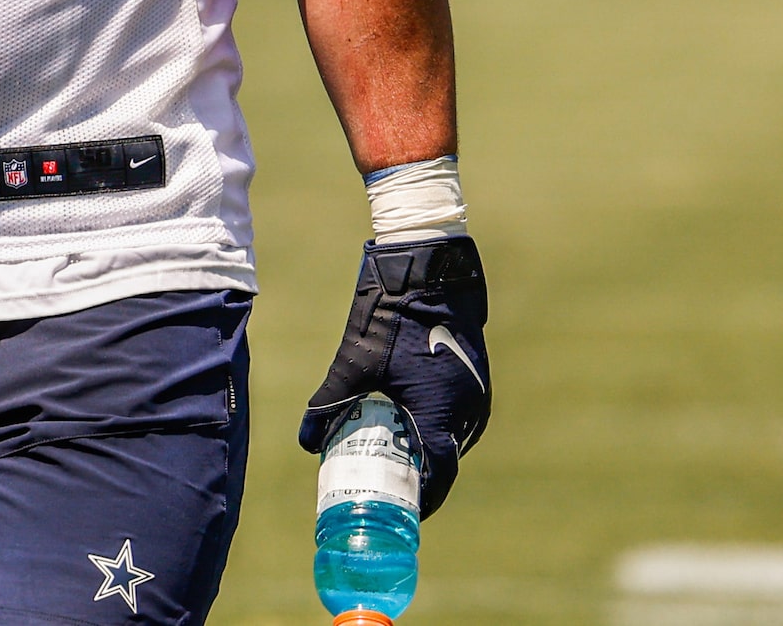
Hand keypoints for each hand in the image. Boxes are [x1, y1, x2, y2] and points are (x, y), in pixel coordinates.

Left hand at [297, 235, 489, 516]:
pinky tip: (412, 427)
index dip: (419, 499)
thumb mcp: (355, 361)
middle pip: (445, 462)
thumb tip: (305, 439)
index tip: (399, 512)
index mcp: (441, 413)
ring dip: (429, 454)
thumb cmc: (392, 315)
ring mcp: (477, 396)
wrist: (430, 270)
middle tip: (388, 489)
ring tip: (395, 463)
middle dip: (418, 479)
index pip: (437, 477)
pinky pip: (459, 419)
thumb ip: (329, 401)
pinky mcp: (476, 380)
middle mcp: (468, 412)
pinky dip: (438, 430)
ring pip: (453, 440)